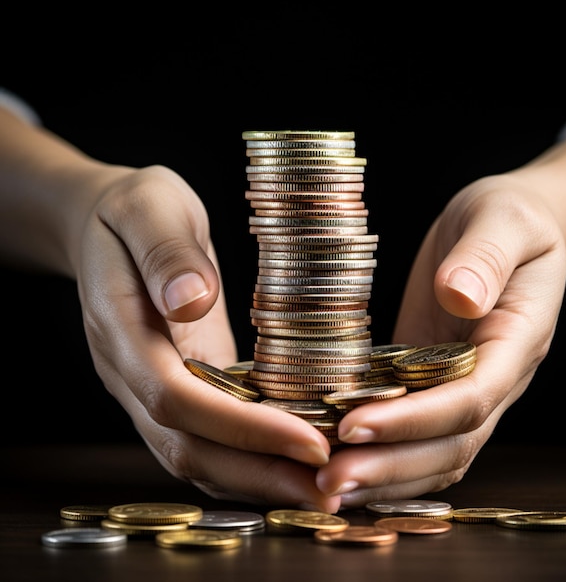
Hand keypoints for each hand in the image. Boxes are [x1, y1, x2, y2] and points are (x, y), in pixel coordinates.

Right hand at [75, 164, 338, 510]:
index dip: (240, 427)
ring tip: (323, 486)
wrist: (104, 224)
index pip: (175, 399)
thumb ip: (165, 252)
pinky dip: (252, 454)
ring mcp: (152, 384)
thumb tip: (192, 302)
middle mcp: (132, 373)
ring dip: (259, 477)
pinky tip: (297, 456)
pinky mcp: (179, 382)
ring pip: (197, 453)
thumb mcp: (148, 207)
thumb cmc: (132, 210)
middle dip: (258, 473)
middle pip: (187, 446)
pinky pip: (210, 435)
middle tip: (330, 489)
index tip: (306, 440)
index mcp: (120, 330)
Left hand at [315, 173, 565, 507]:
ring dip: (383, 474)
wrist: (507, 225)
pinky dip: (381, 451)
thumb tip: (458, 297)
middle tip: (327, 482)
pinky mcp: (434, 376)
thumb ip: (485, 258)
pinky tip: (339, 457)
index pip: (470, 398)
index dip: (415, 420)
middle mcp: (494, 376)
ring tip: (325, 486)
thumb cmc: (509, 217)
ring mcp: (464, 381)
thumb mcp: (503, 220)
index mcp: (516, 341)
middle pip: (449, 443)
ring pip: (433, 451)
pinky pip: (414, 428)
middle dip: (390, 466)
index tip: (356, 425)